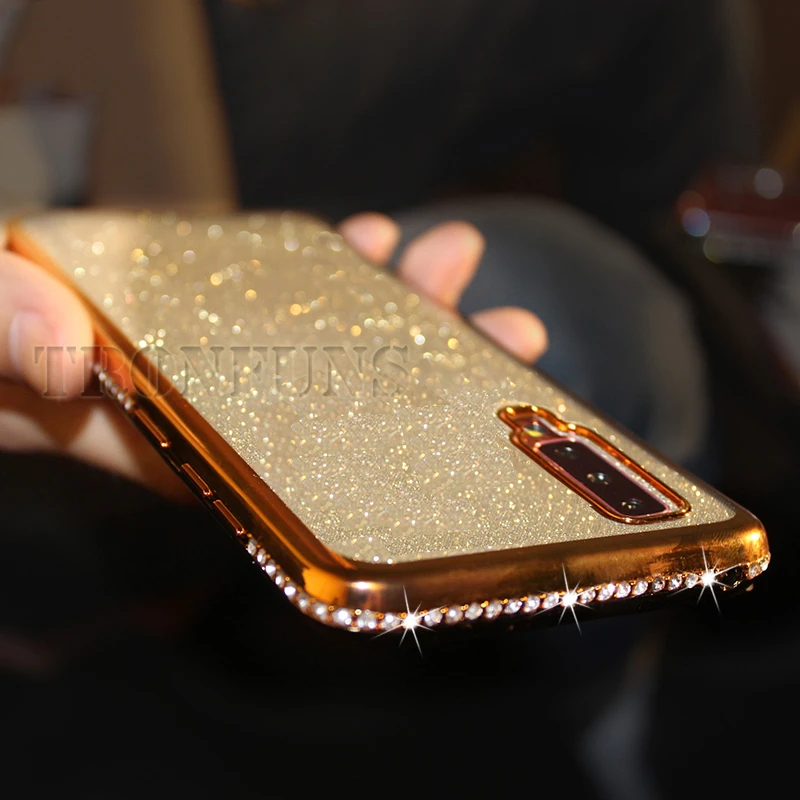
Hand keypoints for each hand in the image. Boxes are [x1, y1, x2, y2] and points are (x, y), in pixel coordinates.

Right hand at [0, 213, 546, 499]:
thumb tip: (66, 348)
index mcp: (169, 437)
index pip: (296, 463)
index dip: (390, 446)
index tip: (465, 404)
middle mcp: (211, 408)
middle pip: (340, 403)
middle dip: (432, 368)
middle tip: (513, 328)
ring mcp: (220, 362)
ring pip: (328, 348)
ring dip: (403, 308)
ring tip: (456, 256)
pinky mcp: (214, 318)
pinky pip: (293, 304)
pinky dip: (340, 273)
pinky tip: (372, 239)